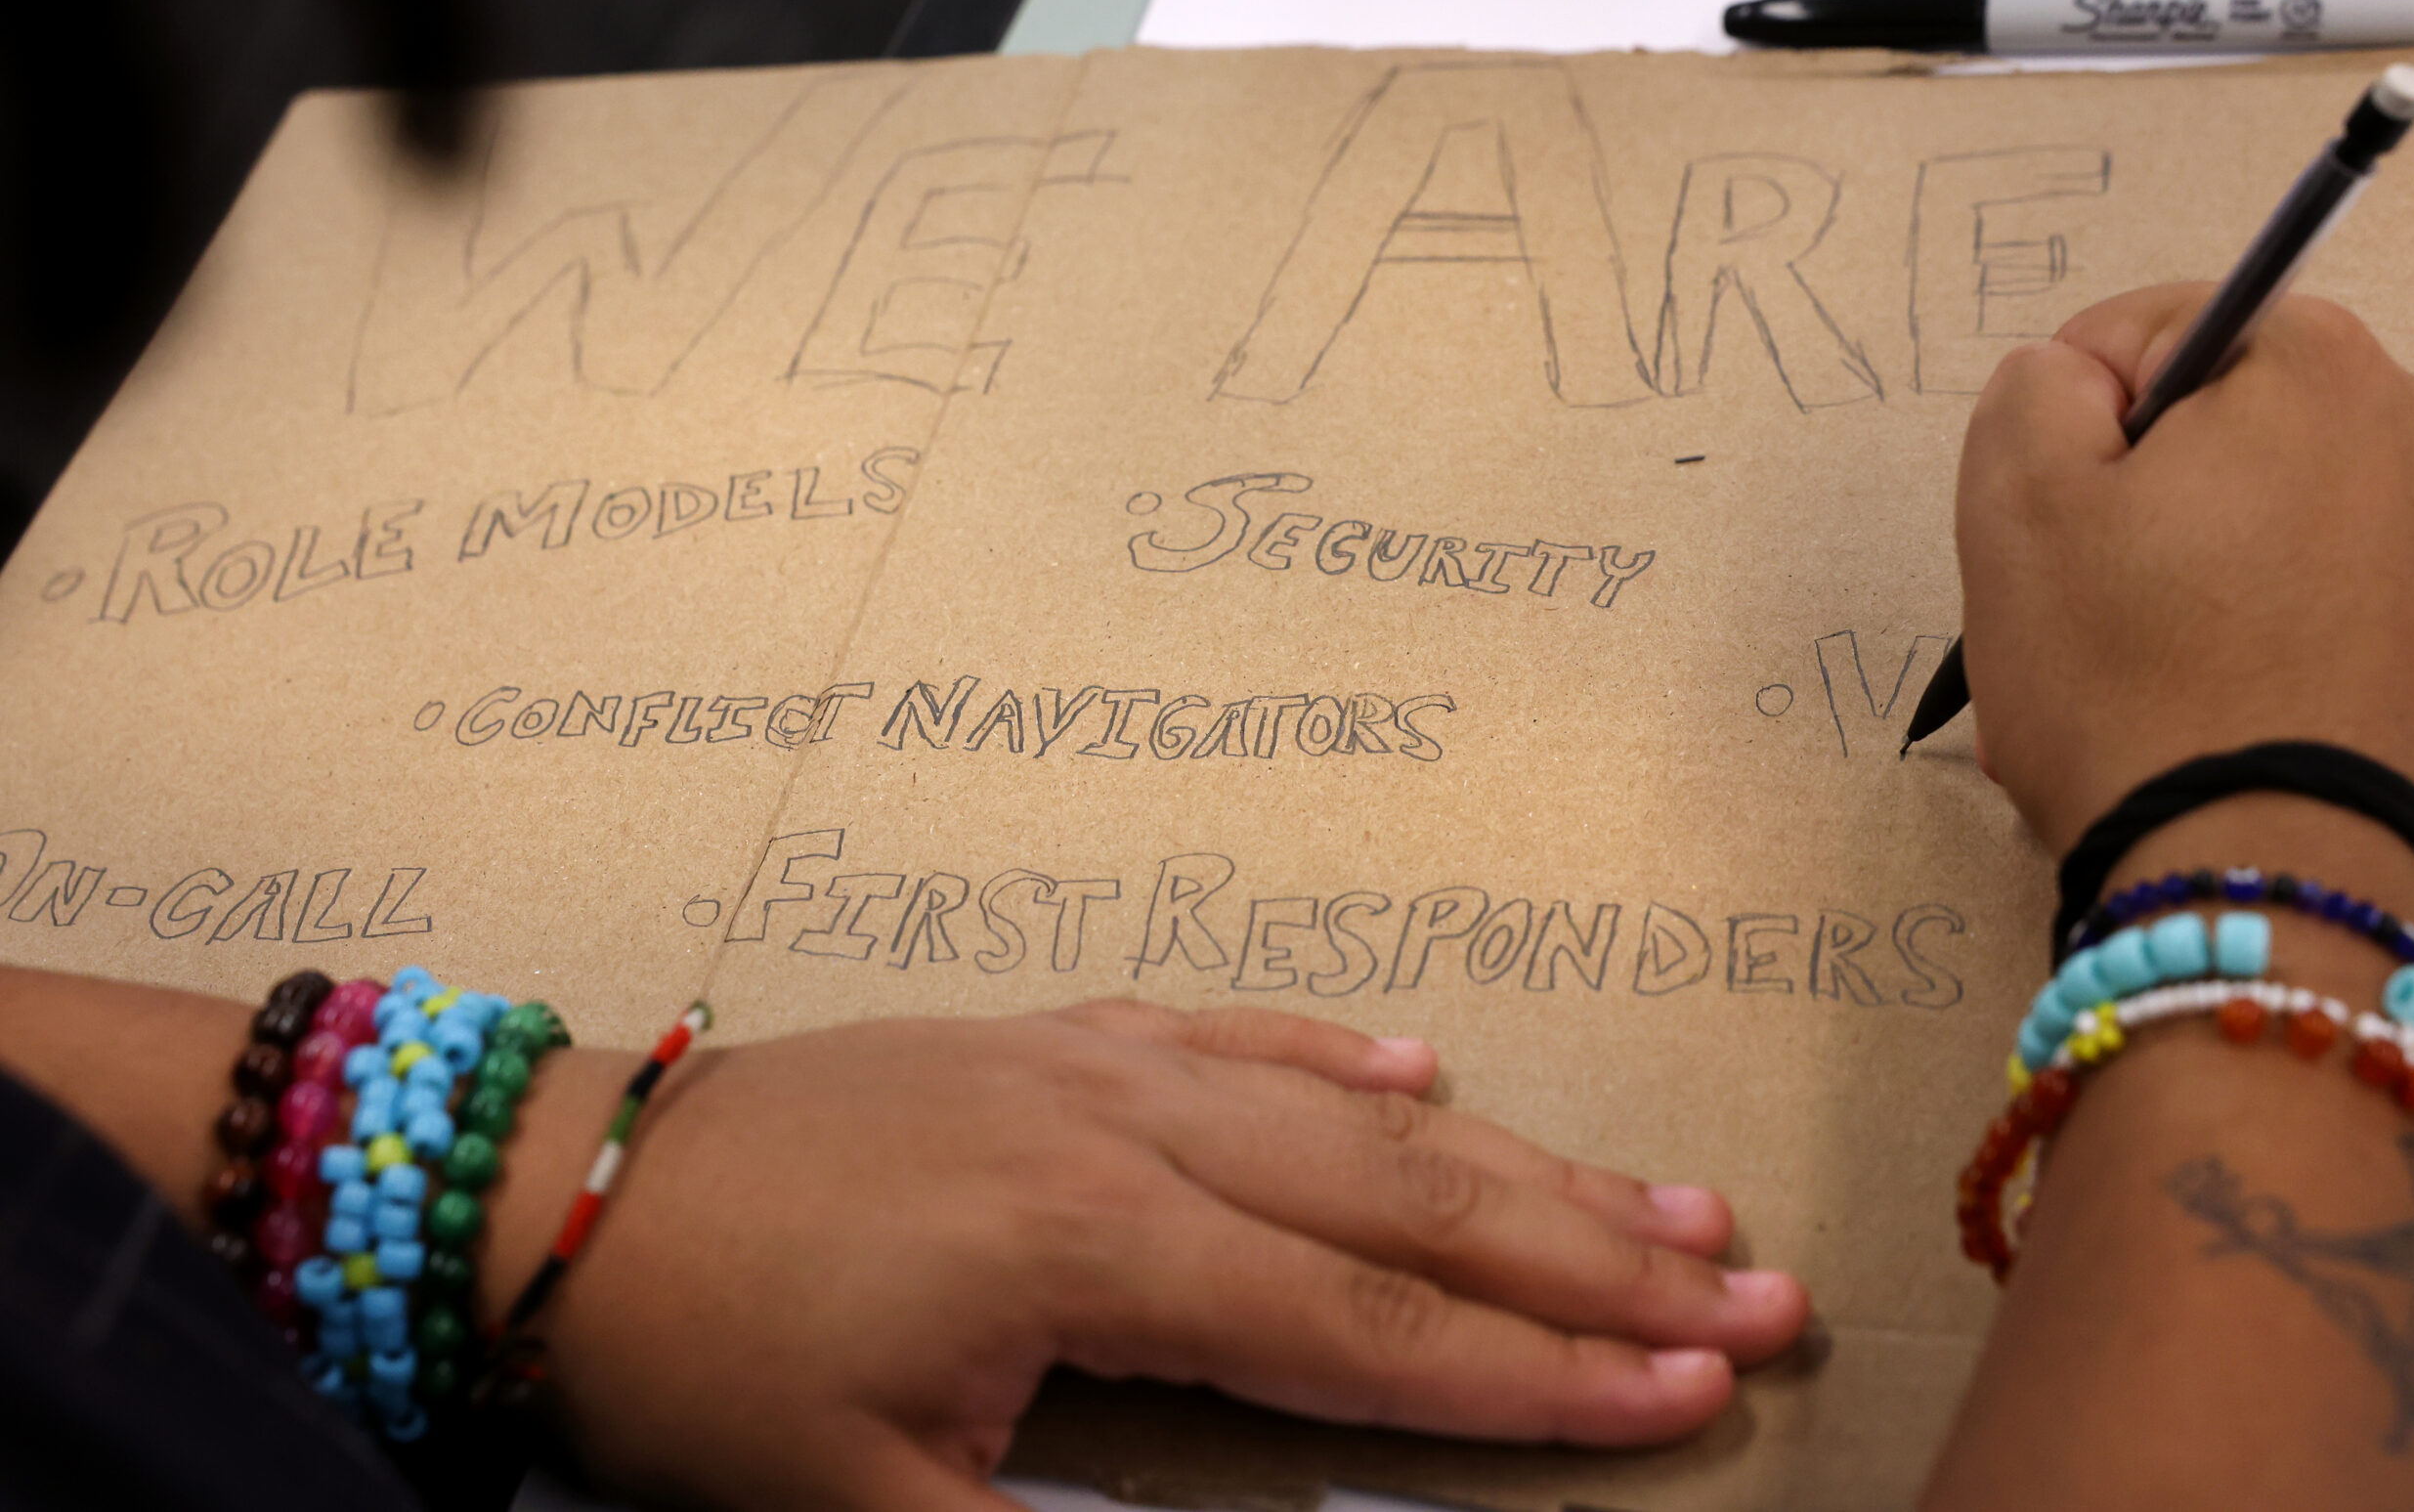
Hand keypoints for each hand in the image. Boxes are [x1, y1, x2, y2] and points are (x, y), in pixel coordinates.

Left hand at [503, 1000, 1809, 1509]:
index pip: (1371, 1332)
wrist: (570, 1188)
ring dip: (1516, 1157)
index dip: (1544, 1374)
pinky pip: (1239, 1035)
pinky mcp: (1056, 1038)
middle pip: (1409, 1202)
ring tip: (1663, 1195)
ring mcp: (1100, 1067)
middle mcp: (1134, 1132)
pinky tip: (1431, 1067)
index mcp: (1103, 1249)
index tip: (1693, 1390)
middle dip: (1595, 1258)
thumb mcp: (863, 1507)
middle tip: (1758, 1289)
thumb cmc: (710, 1359)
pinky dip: (1348, 1057)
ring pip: (1355, 1111)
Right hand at [1956, 284, 2413, 858]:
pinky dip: (2283, 640)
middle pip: (2235, 430)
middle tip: (2101, 621)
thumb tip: (2076, 383)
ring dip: (2211, 580)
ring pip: (2288, 522)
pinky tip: (2233, 718)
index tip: (2058, 530)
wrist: (2278, 888)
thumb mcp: (2016, 507)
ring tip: (2162, 686)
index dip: (2075, 427)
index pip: (2155, 333)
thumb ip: (2031, 391)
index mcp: (2320, 364)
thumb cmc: (2136, 691)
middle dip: (2154, 508)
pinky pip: (2348, 605)